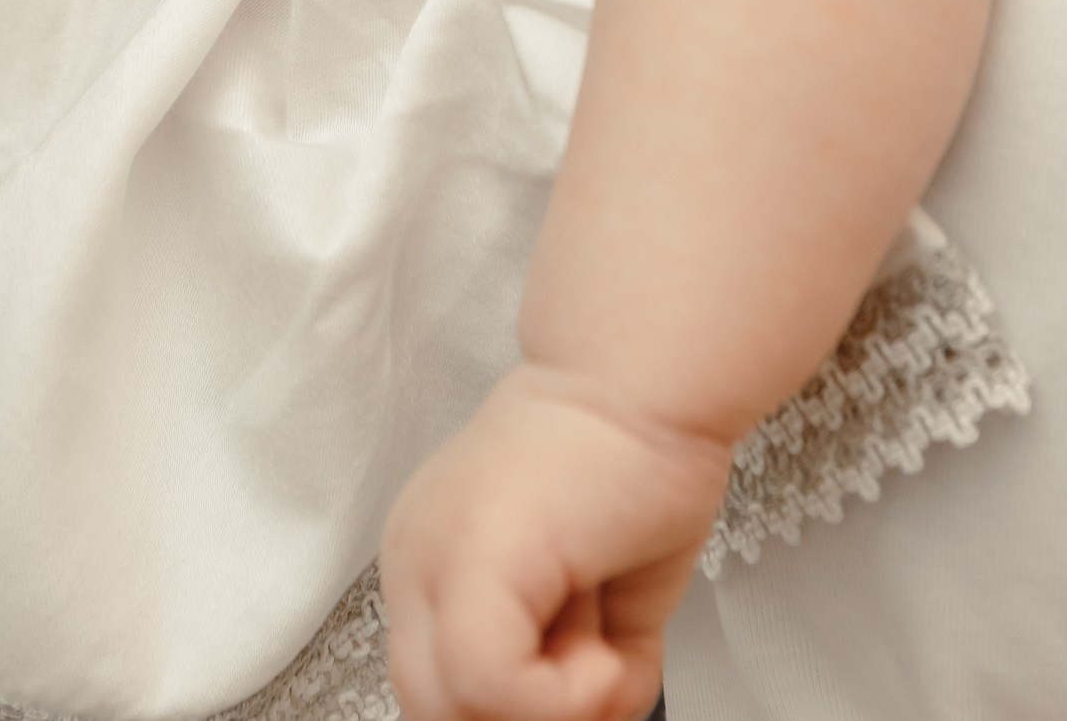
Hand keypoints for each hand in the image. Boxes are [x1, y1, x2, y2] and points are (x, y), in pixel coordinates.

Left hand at [382, 365, 728, 720]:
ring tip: (601, 645)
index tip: (586, 682)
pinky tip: (604, 645)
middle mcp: (417, 562)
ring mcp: (431, 560)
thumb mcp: (596, 607)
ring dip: (554, 709)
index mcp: (434, 566)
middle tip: (596, 678)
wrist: (649, 380)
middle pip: (436, 711)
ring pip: (454, 710)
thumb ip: (568, 675)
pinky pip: (489, 689)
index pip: (439, 691)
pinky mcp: (466, 561)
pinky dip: (568, 697)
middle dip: (530, 716)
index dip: (517, 711)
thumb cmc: (636, 464)